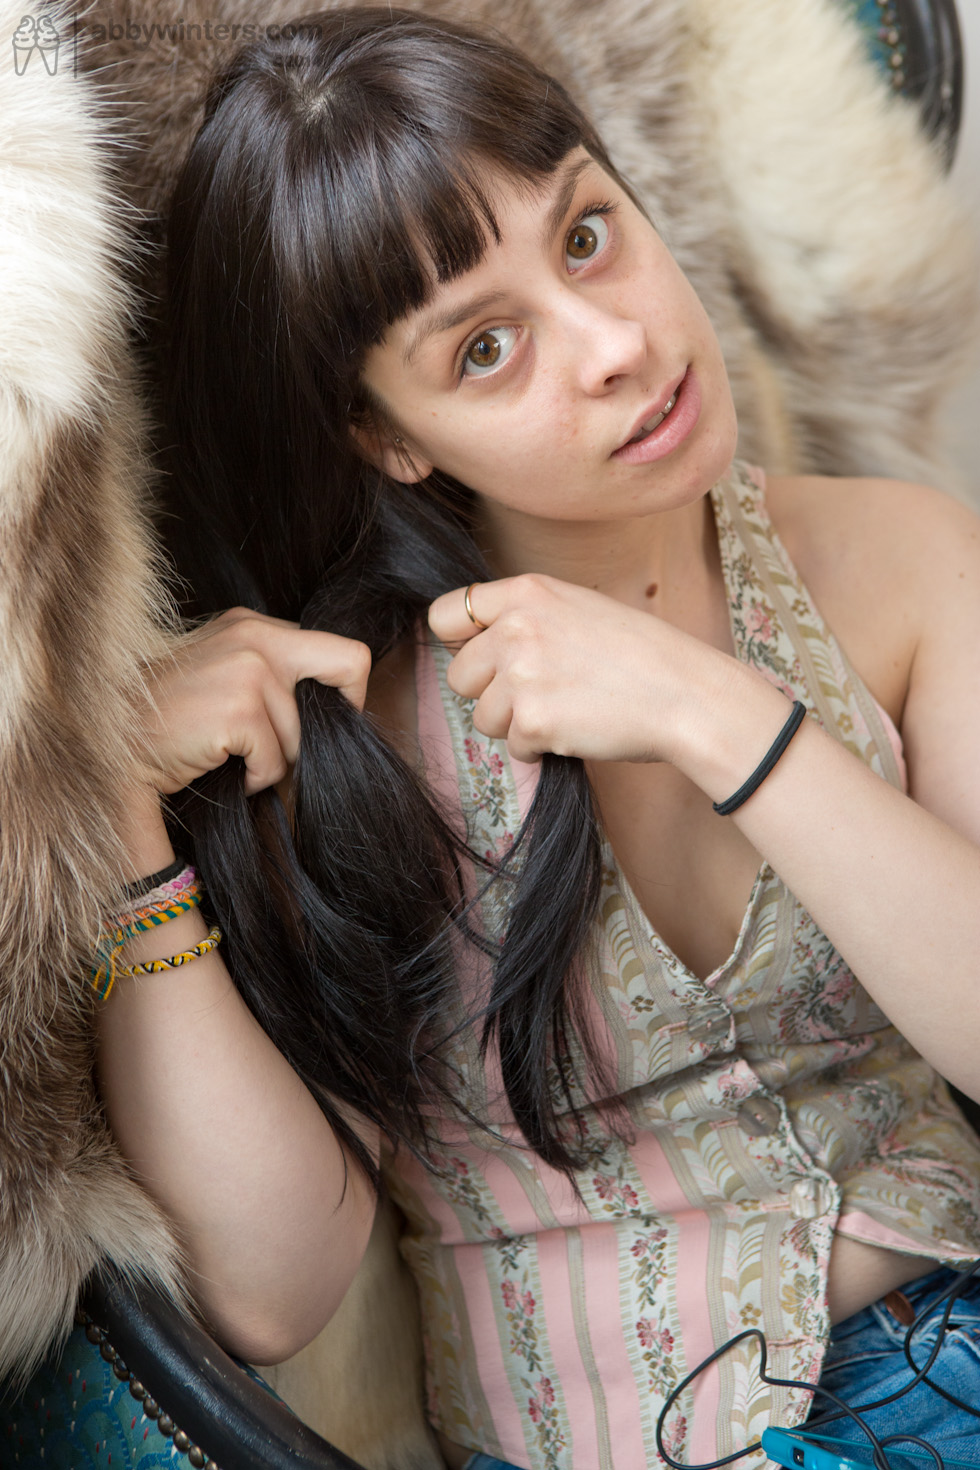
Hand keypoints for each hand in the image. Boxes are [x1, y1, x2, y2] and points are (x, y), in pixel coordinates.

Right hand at [142, 608, 370, 795]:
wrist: (113, 742)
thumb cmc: (171, 718)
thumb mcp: (225, 672)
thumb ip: (274, 672)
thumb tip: (334, 706)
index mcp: (254, 625)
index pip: (342, 651)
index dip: (343, 693)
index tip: (321, 721)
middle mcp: (256, 636)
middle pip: (347, 671)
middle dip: (327, 721)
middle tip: (285, 745)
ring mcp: (248, 669)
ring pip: (304, 734)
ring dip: (275, 760)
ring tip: (234, 756)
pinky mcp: (238, 708)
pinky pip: (276, 762)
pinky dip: (256, 778)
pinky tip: (223, 766)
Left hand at [428, 574, 730, 766]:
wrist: (687, 695)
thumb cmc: (641, 656)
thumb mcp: (578, 608)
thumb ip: (525, 616)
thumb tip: (473, 642)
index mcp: (525, 592)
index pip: (445, 615)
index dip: (459, 644)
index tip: (484, 660)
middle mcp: (515, 627)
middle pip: (459, 676)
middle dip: (491, 694)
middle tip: (540, 694)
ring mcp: (522, 674)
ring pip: (483, 718)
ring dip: (517, 725)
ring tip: (566, 710)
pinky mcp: (533, 720)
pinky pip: (513, 747)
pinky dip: (540, 748)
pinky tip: (577, 729)